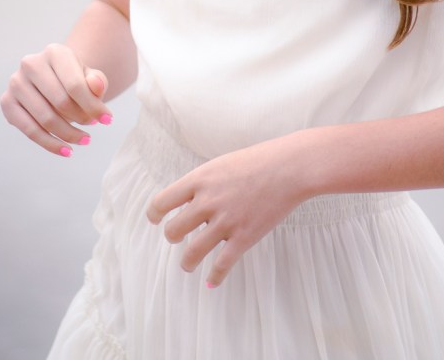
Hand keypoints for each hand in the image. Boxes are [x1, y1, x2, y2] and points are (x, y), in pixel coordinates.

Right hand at [0, 43, 111, 156]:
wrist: (53, 79)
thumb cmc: (74, 79)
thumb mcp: (90, 77)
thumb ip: (97, 81)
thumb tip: (96, 86)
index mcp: (54, 52)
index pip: (75, 85)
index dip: (93, 106)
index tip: (108, 120)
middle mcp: (30, 64)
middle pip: (60, 102)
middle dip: (81, 119)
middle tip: (92, 128)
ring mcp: (16, 83)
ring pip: (45, 119)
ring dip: (68, 134)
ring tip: (84, 139)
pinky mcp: (7, 102)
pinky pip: (29, 130)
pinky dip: (50, 144)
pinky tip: (66, 150)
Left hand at [146, 136, 307, 286]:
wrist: (288, 168)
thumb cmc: (257, 161)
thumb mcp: (221, 164)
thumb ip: (203, 182)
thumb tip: (190, 200)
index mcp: (199, 179)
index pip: (162, 202)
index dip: (154, 214)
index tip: (156, 219)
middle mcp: (208, 201)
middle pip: (173, 230)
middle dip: (173, 236)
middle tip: (178, 237)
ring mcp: (225, 221)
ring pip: (192, 253)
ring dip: (187, 262)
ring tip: (188, 264)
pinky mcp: (243, 237)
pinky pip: (221, 265)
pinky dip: (215, 277)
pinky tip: (211, 282)